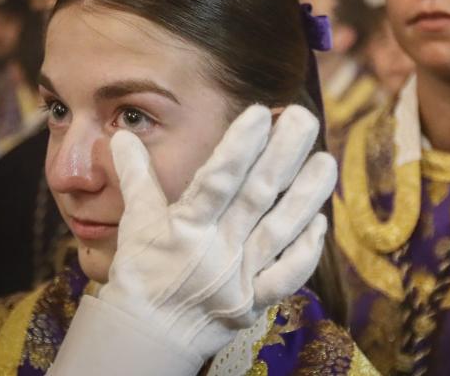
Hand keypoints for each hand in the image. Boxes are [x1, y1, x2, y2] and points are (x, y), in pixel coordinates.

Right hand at [101, 104, 335, 360]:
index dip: (238, 148)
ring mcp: (239, 276)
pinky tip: (320, 223)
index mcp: (185, 227)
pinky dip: (305, 252)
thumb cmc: (142, 273)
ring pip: (280, 232)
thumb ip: (136, 177)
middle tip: (305, 118)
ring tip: (327, 161)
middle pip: (256, 197)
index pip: (215, 181)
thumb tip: (121, 135)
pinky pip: (286, 277)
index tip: (261, 113)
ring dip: (306, 197)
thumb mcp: (136, 224)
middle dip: (283, 155)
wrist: (147, 336)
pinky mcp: (254, 300)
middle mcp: (216, 249)